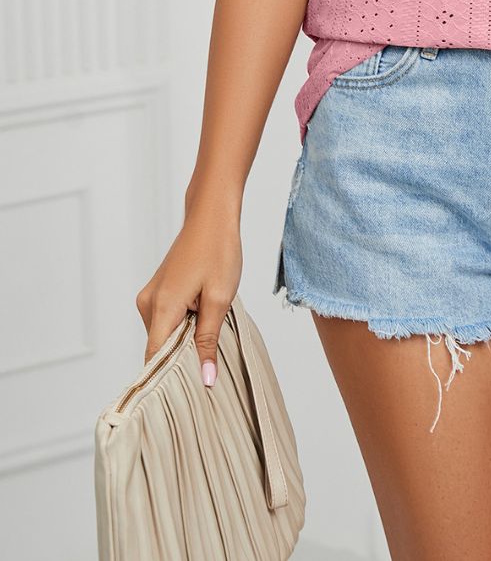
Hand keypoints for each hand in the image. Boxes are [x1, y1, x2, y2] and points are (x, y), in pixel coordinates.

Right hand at [134, 199, 242, 385]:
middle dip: (182, 360)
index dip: (168, 381)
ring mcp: (150, 297)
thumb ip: (208, 340)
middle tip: (210, 365)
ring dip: (185, 340)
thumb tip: (205, 378)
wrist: (211, 216)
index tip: (186, 396)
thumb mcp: (220, 298)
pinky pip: (166, 321)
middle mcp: (148, 304)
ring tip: (210, 328)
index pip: (153, 360)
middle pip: (159, 349)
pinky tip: (203, 315)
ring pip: (164, 335)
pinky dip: (183, 326)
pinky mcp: (157, 292)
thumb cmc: (218, 250)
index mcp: (161, 307)